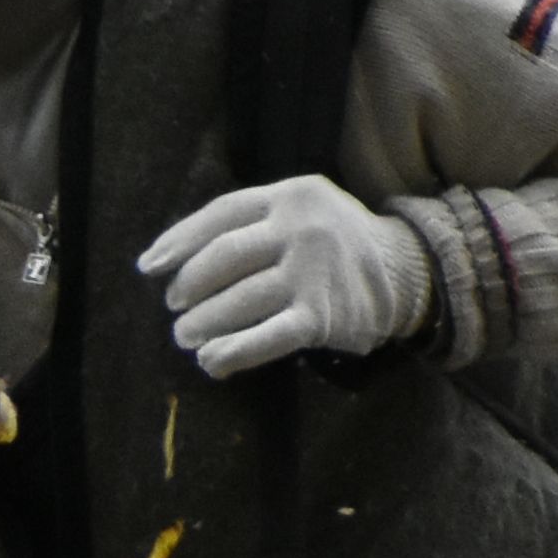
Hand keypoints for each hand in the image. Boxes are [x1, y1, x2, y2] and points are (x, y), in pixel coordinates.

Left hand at [142, 174, 431, 378]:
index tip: (150, 265)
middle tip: (175, 307)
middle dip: (189, 286)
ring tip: (186, 337)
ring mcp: (313, 272)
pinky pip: (266, 337)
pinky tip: (212, 362)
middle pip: (225, 257)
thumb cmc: (335, 244)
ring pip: (239, 300)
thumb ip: (252, 224)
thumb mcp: (301, 212)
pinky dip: (232, 351)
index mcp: (290, 195)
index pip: (221, 214)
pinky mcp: (323, 316)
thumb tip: (177, 258)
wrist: (407, 272)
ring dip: (203, 323)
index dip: (179, 240)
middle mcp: (301, 228)